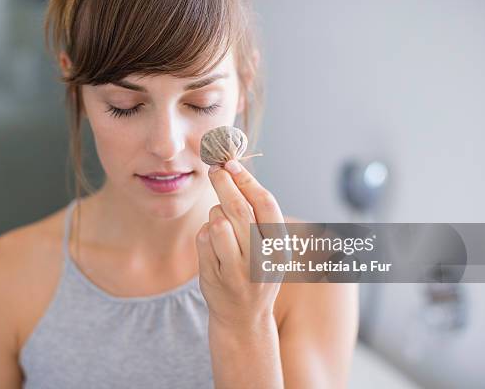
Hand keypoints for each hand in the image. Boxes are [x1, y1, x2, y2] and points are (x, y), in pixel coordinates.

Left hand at [196, 159, 285, 329]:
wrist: (243, 320)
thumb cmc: (256, 273)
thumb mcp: (270, 249)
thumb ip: (260, 217)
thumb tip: (238, 172)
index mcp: (281, 248)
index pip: (266, 204)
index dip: (247, 179)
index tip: (232, 163)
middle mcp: (262, 259)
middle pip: (238, 209)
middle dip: (224, 183)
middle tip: (214, 169)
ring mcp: (237, 270)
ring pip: (218, 222)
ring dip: (215, 212)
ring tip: (220, 220)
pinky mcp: (214, 277)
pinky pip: (203, 239)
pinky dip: (205, 232)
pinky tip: (212, 241)